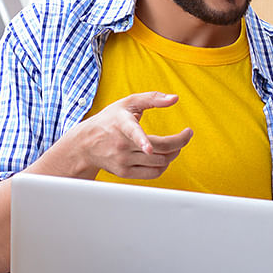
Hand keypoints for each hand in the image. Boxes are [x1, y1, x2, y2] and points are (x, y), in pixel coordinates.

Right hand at [62, 91, 192, 178]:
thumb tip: (175, 98)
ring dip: (174, 152)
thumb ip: (152, 98)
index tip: (148, 147)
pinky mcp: (124, 173)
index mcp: (122, 124)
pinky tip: (165, 156)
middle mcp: (121, 144)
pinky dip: (164, 165)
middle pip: (158, 149)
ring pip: (159, 162)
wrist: (85, 144)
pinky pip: (153, 173)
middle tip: (187, 134)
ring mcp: (123, 161)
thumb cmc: (110, 120)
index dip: (141, 140)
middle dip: (179, 142)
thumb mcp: (128, 102)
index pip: (133, 133)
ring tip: (177, 144)